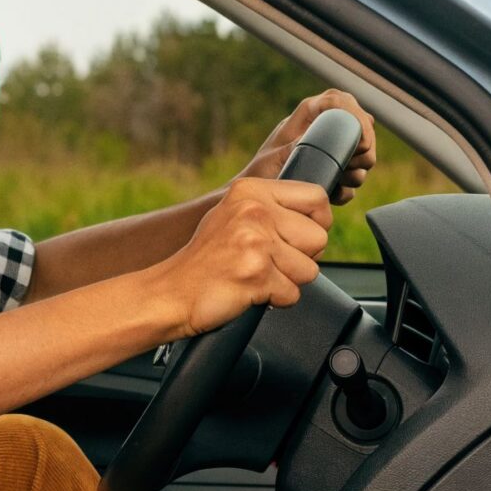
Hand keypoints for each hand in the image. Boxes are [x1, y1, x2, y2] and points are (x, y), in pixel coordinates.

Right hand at [148, 176, 333, 339]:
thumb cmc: (206, 260)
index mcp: (251, 191)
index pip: (317, 198)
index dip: (318, 222)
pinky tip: (251, 290)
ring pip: (310, 269)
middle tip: (272, 262)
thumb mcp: (234, 215)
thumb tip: (318, 217)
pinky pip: (293, 294)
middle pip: (319, 237)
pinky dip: (276, 300)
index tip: (300, 237)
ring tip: (258, 276)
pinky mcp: (256, 274)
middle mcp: (254, 211)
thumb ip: (272, 209)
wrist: (172, 292)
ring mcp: (255, 242)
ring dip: (288, 281)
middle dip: (302, 257)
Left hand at [236, 89, 377, 204]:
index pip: (339, 100)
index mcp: (307, 115)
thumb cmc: (260, 175)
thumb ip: (294, 146)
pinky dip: (349, 188)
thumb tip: (312, 137)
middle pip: (360, 123)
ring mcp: (329, 148)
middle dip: (365, 148)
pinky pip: (354, 174)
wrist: (258, 198)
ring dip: (358, 171)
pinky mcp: (332, 169)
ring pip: (362, 151)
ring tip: (342, 181)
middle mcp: (320, 127)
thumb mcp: (276, 158)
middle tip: (357, 166)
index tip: (362, 142)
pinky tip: (335, 194)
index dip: (357, 116)